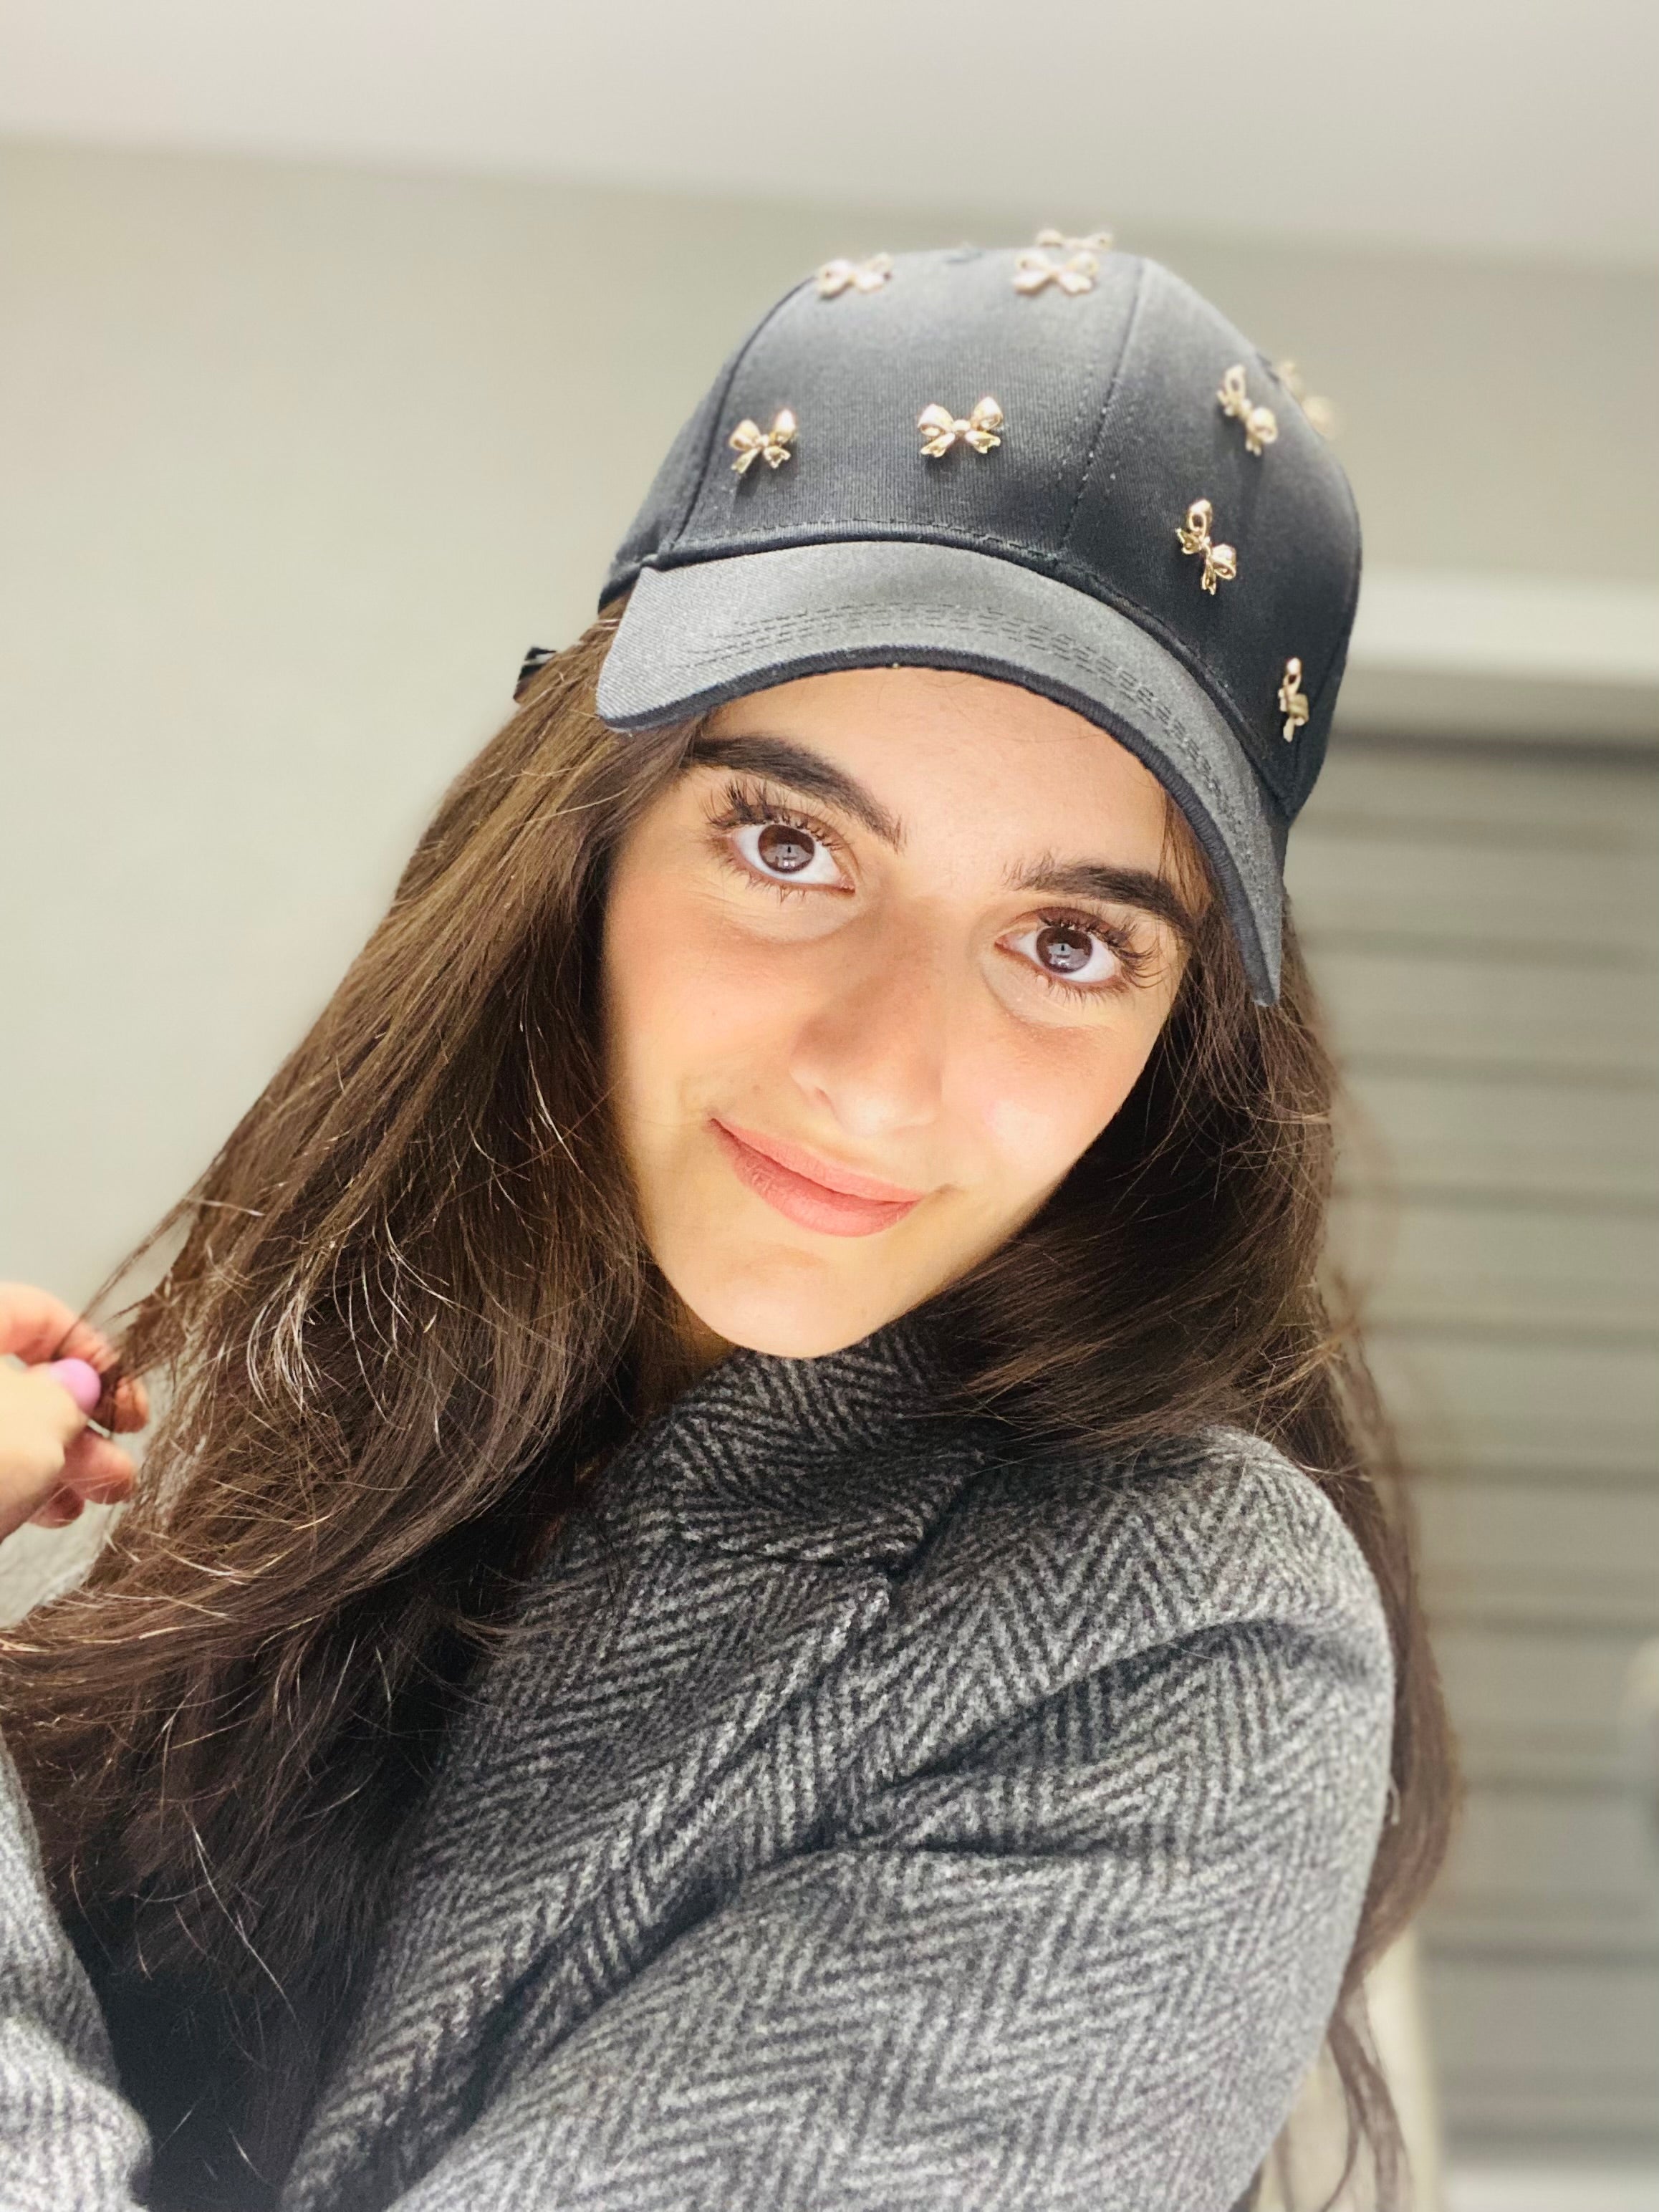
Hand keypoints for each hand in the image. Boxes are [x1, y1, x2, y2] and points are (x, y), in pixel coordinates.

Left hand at [0, 1283, 149, 1545]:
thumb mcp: (37, 1421)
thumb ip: (71, 1395)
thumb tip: (78, 1387)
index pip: (40, 1311)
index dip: (93, 1351)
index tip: (125, 1393)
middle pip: (23, 1377)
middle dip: (86, 1421)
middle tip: (125, 1453)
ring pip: (4, 1427)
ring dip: (62, 1461)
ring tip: (101, 1495)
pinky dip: (19, 1483)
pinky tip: (49, 1513)